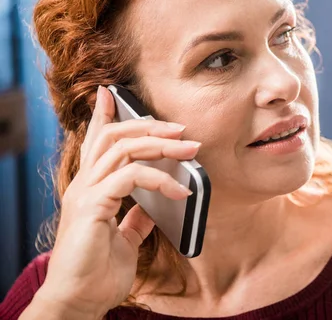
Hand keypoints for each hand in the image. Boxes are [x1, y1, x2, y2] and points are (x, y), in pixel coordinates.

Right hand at [27, 85, 199, 318]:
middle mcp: (84, 184)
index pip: (97, 142)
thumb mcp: (123, 238)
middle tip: (181, 129)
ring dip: (161, 144)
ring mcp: (86, 192)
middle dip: (149, 125)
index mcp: (91, 188)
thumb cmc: (97, 272)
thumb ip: (135, 218)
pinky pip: (131, 176)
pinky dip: (161, 179)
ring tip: (190, 148)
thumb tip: (152, 206)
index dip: (104, 116)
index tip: (112, 93)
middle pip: (114, 136)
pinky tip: (181, 192)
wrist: (79, 301)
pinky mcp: (92, 205)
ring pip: (122, 148)